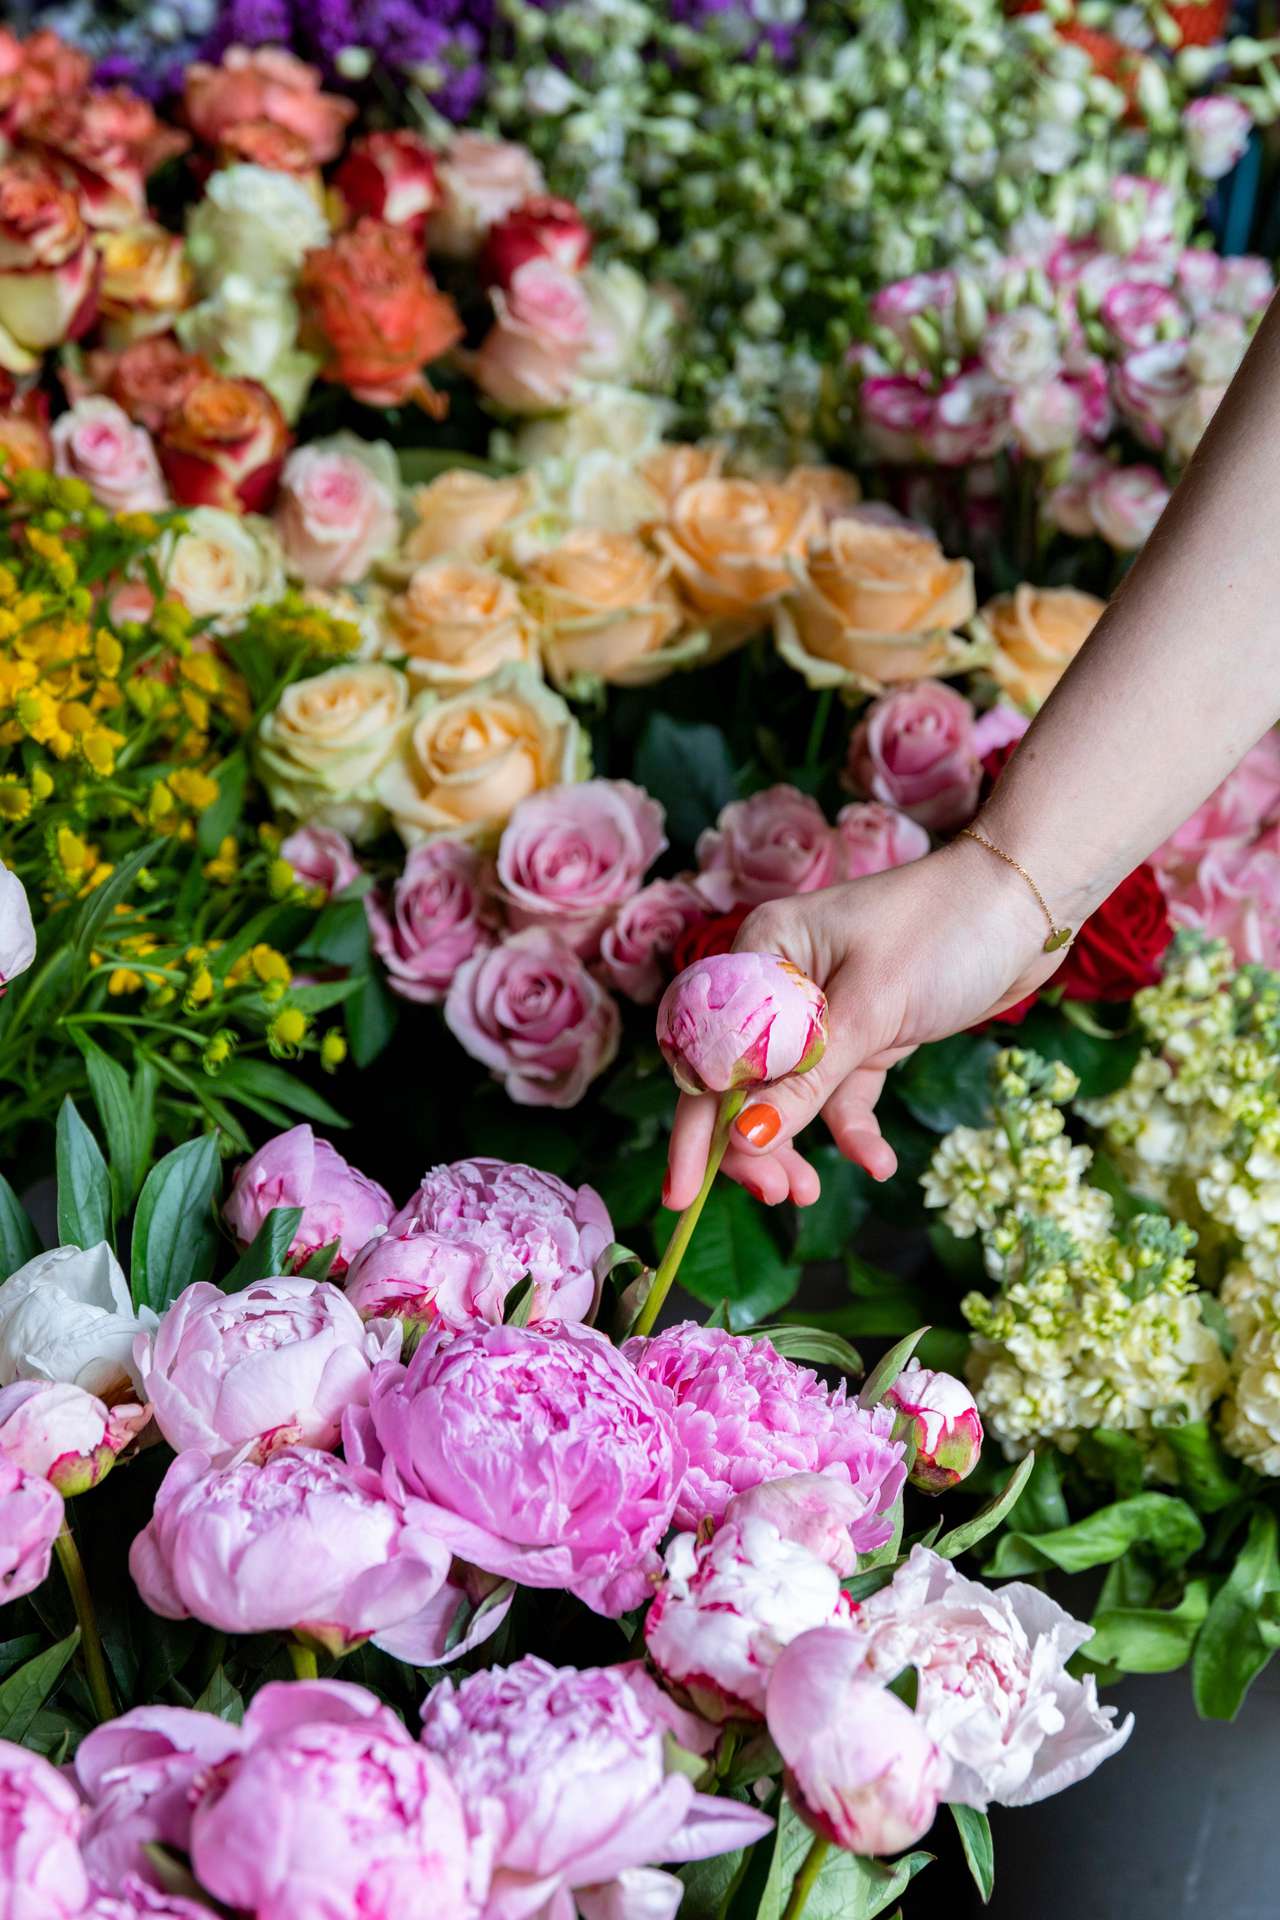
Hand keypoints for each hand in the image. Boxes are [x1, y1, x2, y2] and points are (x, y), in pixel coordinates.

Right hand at [665, 836, 1063, 1209]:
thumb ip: (805, 1080)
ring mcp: (827, 1012)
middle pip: (745, 1079)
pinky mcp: (869, 1035)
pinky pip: (845, 1094)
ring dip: (799, 1145)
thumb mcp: (870, 1009)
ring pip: (793, 1095)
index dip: (695, 1119)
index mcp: (765, 951)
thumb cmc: (944, 928)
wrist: (1028, 905)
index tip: (687, 1187)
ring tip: (807, 1193)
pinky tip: (877, 1161)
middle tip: (776, 1195)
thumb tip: (744, 1141)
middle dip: (752, 1144)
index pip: (709, 1046)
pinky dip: (854, 1130)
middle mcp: (785, 981)